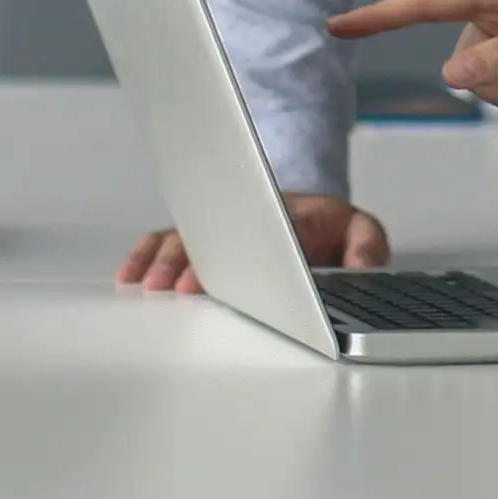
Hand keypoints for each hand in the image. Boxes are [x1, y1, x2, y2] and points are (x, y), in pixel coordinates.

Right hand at [118, 191, 384, 294]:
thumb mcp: (361, 230)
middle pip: (218, 237)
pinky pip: (169, 239)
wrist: (309, 210)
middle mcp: (249, 218)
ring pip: (188, 237)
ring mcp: (223, 225)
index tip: (227, 277)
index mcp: (292, 217)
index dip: (249, 253)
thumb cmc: (328, 227)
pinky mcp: (203, 234)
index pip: (267, 232)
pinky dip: (146, 254)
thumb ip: (367, 245)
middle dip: (195, 262)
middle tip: (176, 289)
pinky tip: (130, 274)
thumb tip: (362, 264)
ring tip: (148, 285)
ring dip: (166, 260)